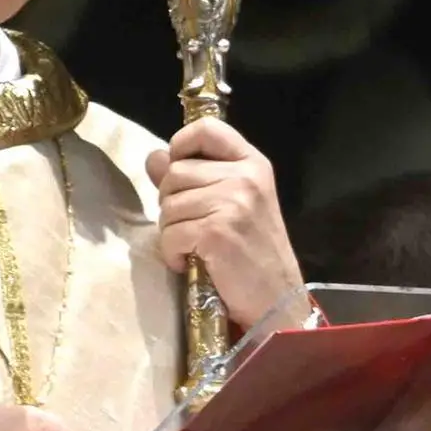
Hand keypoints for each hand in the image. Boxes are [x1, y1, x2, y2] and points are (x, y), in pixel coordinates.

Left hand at [147, 117, 305, 330]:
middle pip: (175, 172)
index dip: (182, 144)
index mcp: (252, 163)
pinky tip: (193, 263)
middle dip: (172, 203)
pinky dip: (173, 254)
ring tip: (196, 248)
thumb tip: (154, 157)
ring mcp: (232, 203)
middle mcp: (245, 177)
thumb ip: (194, 177)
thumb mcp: (232, 205)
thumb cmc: (254, 254)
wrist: (277, 301)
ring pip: (168, 205)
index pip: (206, 128)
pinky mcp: (216, 232)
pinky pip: (170, 234)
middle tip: (193, 228)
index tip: (180, 169)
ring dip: (172, 232)